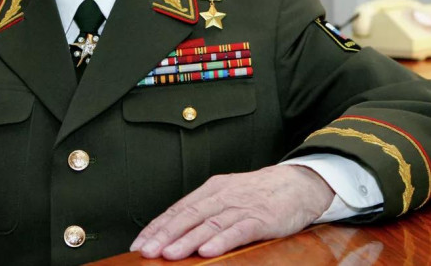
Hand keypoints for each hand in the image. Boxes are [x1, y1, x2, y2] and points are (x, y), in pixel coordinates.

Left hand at [130, 165, 333, 259]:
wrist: (296, 182)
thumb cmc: (259, 193)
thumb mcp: (229, 196)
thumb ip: (207, 211)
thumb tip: (178, 233)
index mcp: (212, 189)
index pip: (179, 208)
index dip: (158, 226)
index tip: (139, 243)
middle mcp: (223, 195)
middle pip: (188, 214)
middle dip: (164, 234)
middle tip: (146, 250)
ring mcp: (242, 205)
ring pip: (209, 222)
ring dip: (187, 239)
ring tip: (169, 254)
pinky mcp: (261, 217)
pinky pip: (238, 230)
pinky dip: (221, 240)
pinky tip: (207, 251)